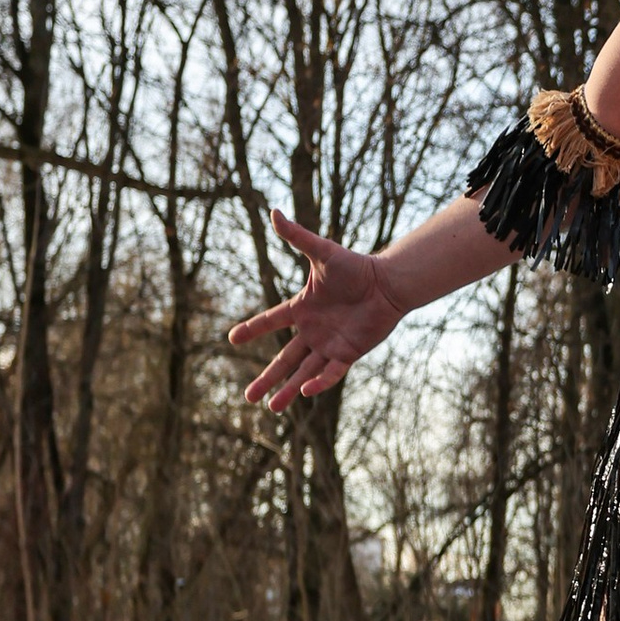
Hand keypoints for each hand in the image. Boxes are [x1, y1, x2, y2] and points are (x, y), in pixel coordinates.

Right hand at [229, 212, 403, 408]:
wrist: (388, 283)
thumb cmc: (356, 267)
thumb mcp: (322, 252)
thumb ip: (297, 237)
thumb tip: (274, 212)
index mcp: (302, 308)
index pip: (271, 320)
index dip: (252, 328)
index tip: (231, 339)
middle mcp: (312, 330)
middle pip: (284, 358)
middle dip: (266, 378)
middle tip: (247, 397)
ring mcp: (330, 343)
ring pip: (303, 371)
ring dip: (287, 389)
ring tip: (270, 408)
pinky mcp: (349, 352)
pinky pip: (331, 372)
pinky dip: (319, 382)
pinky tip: (303, 394)